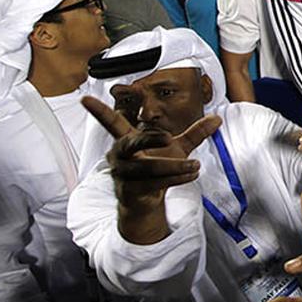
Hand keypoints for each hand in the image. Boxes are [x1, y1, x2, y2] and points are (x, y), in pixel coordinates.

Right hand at [82, 96, 219, 208]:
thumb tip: (217, 118)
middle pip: (130, 143)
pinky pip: (152, 184)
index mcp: (126, 140)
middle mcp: (120, 156)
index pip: (111, 123)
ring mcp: (123, 175)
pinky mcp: (130, 192)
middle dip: (149, 139)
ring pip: (147, 168)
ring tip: (195, 165)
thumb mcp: (177, 149)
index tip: (84, 98)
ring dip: (174, 167)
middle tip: (169, 138)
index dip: (99, 112)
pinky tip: (191, 174)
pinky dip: (174, 178)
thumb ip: (195, 134)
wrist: (146, 203)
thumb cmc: (157, 170)